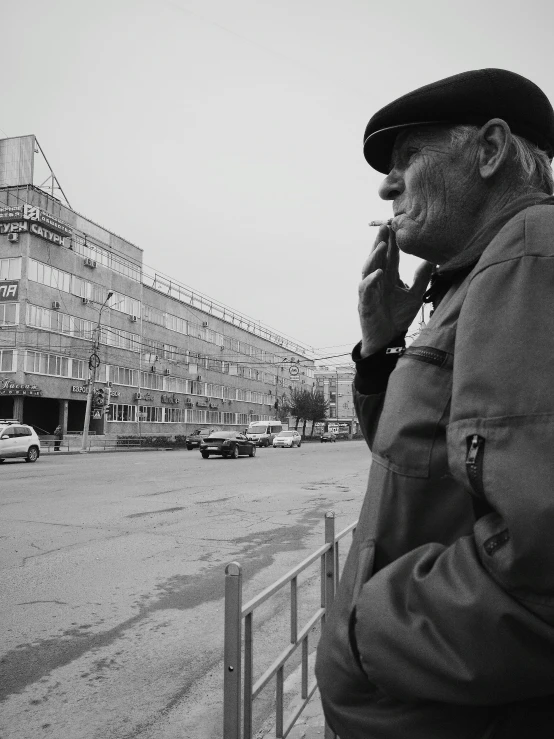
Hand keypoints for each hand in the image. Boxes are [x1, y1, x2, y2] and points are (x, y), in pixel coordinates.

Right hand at [358, 225, 433, 356]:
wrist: (388, 340)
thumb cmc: (398, 317)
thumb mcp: (415, 295)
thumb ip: (422, 278)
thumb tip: (433, 261)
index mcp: (388, 277)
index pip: (390, 255)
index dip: (393, 241)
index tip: (397, 225)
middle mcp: (377, 281)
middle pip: (377, 257)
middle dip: (380, 241)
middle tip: (385, 225)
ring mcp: (370, 291)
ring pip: (368, 269)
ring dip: (374, 256)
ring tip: (382, 244)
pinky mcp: (365, 303)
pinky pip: (366, 289)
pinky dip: (371, 280)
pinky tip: (379, 272)